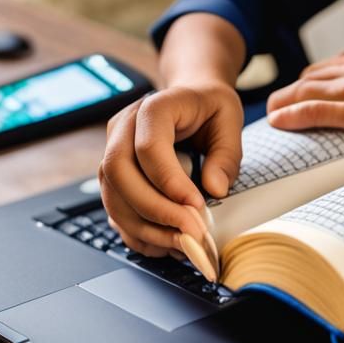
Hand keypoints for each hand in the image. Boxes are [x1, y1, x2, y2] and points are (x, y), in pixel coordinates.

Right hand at [98, 82, 243, 256]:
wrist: (192, 99)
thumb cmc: (209, 107)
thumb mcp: (230, 119)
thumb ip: (227, 154)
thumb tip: (215, 189)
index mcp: (154, 107)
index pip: (148, 147)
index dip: (169, 181)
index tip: (197, 205)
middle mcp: (124, 127)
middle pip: (118, 173)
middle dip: (154, 210)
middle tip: (190, 231)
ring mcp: (113, 152)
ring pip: (112, 197)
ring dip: (146, 228)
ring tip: (183, 243)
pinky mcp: (114, 178)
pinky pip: (116, 211)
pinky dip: (139, 233)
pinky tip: (167, 243)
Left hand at [265, 51, 343, 152]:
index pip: (317, 71)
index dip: (298, 89)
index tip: (286, 104)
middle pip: (305, 80)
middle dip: (284, 97)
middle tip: (269, 116)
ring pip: (305, 92)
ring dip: (281, 105)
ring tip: (267, 121)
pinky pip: (318, 110)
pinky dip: (294, 115)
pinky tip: (278, 122)